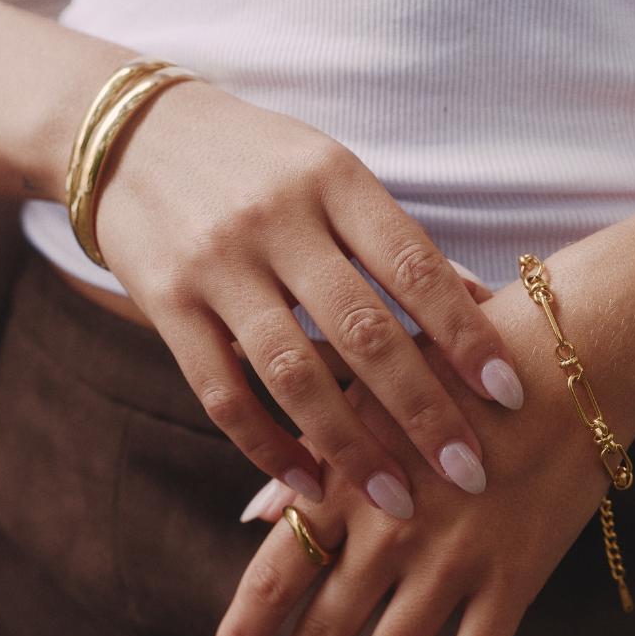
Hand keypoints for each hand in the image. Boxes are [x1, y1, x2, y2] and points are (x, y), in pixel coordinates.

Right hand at [93, 81, 523, 515]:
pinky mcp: (164, 305)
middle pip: (363, 332)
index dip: (466, 337)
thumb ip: (394, 239)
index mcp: (332, 179)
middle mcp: (276, 219)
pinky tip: (308, 484)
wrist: (125, 135)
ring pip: (292, 373)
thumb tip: (479, 303)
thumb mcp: (329, 172)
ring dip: (351, 448)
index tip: (509, 396)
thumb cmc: (253, 161)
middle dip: (423, 412)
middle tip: (470, 474)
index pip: (414, 267)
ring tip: (397, 500)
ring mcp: (216, 264)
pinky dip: (267, 446)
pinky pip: (222, 393)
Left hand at [210, 281, 634, 635]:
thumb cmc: (460, 364)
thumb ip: (308, 450)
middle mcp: (393, 534)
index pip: (277, 576)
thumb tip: (250, 513)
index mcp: (349, 484)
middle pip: (326, 629)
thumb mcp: (370, 391)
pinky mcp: (514, 579)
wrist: (572, 362)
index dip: (244, 633)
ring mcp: (455, 563)